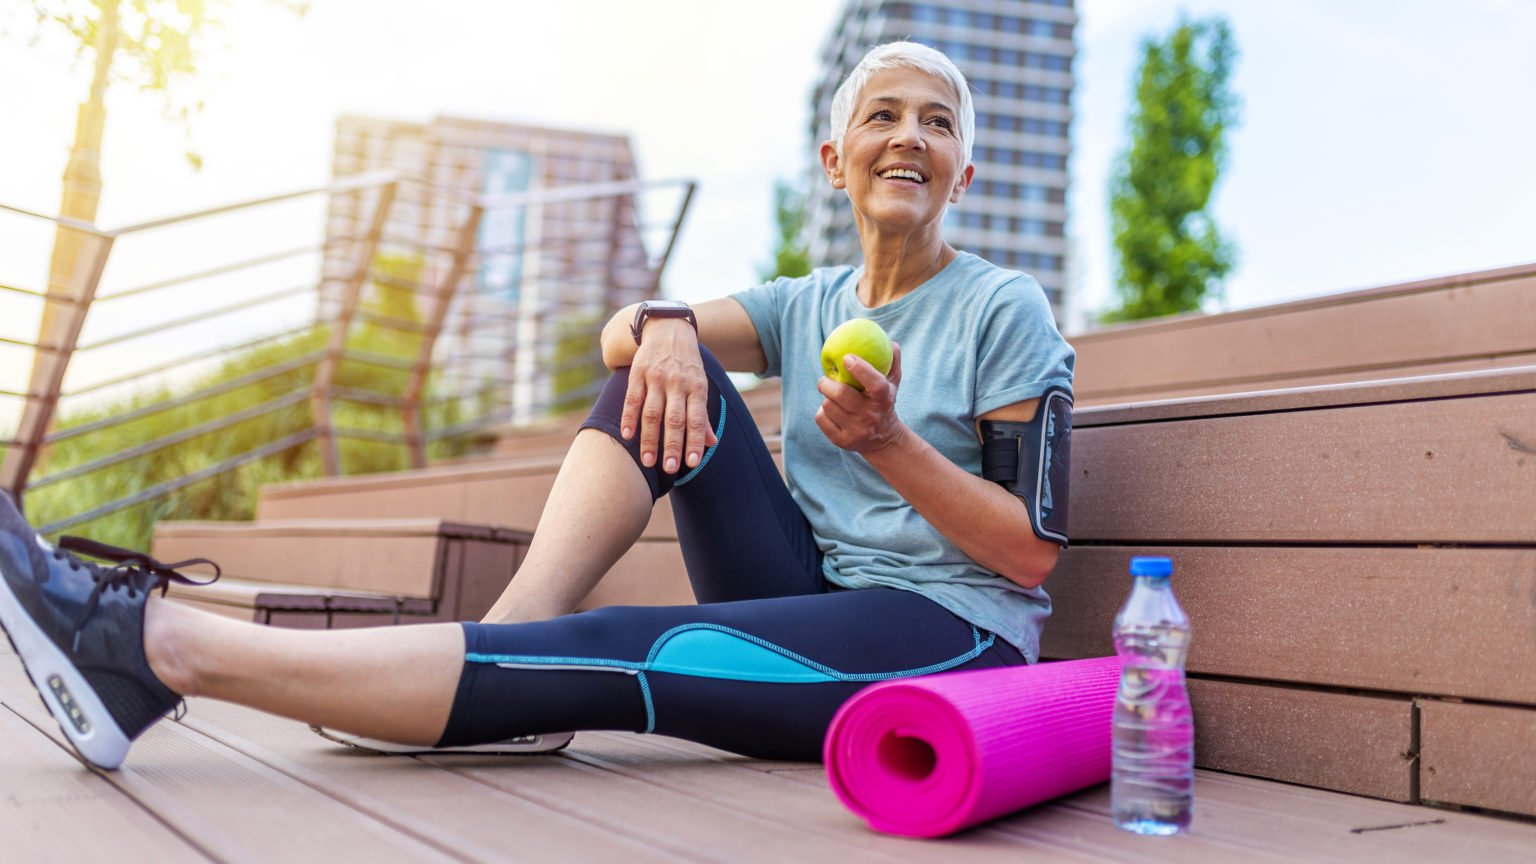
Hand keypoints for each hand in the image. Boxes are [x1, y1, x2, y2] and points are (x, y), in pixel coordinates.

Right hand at [620, 319, 717, 472]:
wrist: (668, 327)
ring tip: (647, 461)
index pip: (696, 419)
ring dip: (649, 438)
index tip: (691, 463)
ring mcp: (656, 377)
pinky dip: (628, 418)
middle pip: (674, 418)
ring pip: (652, 412)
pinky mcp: (637, 372)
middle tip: (670, 469)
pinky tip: (627, 436)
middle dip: (672, 445)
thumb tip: (711, 443)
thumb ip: (703, 415)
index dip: (694, 441)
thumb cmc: (686, 363)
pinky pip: (632, 399)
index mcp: (696, 387)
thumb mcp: (699, 383)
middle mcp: (677, 382)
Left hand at [815, 342, 906, 453]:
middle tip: (825, 379)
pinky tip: (830, 411)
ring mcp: (857, 431)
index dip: (860, 369)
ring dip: (826, 398)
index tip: (847, 357)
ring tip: (832, 397)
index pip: (875, 383)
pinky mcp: (843, 441)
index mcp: (884, 399)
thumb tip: (891, 342)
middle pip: (841, 395)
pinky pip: (822, 419)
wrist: (883, 439)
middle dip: (826, 383)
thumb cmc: (884, 402)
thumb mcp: (893, 384)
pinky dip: (822, 412)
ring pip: (828, 406)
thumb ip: (892, 362)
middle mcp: (871, 416)